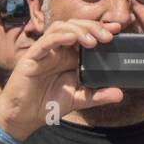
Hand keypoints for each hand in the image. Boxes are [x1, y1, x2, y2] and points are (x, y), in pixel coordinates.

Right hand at [0, 18, 125, 140]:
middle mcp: (59, 50)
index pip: (87, 34)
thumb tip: (119, 94)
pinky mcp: (32, 57)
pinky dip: (59, 37)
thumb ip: (98, 96)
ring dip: (78, 30)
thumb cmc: (48, 104)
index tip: (118, 29)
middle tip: (108, 37)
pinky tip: (71, 38)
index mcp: (72, 56)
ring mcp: (46, 52)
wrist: (24, 117)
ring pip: (61, 27)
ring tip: (92, 41)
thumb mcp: (79, 99)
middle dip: (94, 27)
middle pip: (76, 26)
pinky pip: (45, 42)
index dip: (101, 28)